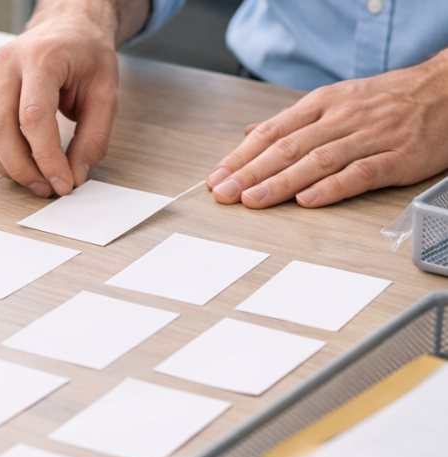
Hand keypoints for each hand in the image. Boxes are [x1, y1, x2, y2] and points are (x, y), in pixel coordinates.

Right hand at [0, 0, 146, 197]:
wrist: (67, 30)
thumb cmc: (85, 57)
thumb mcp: (106, 95)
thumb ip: (93, 139)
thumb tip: (74, 176)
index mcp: (41, 57)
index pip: (33, 117)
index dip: (46, 158)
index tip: (63, 183)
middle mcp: (5, 62)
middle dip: (22, 168)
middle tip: (46, 188)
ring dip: (5, 165)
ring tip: (34, 178)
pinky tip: (17, 161)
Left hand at [206, 50, 447, 208]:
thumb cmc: (388, 99)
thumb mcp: (336, 100)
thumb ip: (292, 121)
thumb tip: (250, 132)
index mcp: (323, 104)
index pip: (272, 132)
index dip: (241, 156)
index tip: (217, 176)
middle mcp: (342, 119)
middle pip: (288, 148)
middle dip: (250, 172)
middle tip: (223, 193)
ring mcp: (369, 138)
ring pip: (317, 161)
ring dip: (280, 183)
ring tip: (253, 200)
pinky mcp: (396, 158)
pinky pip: (360, 173)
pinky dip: (331, 188)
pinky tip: (307, 201)